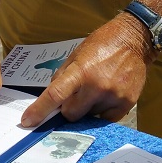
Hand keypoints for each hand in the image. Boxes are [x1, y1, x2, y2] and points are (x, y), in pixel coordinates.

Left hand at [20, 14, 154, 127]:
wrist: (133, 40)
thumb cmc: (101, 45)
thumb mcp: (76, 55)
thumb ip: (63, 77)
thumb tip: (51, 99)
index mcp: (80, 71)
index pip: (55, 95)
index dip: (39, 110)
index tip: (27, 122)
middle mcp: (97, 86)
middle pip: (71, 114)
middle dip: (68, 108)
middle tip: (75, 96)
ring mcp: (113, 96)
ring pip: (89, 118)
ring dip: (88, 109)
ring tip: (97, 89)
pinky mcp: (127, 104)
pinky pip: (106, 120)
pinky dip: (102, 112)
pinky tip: (106, 96)